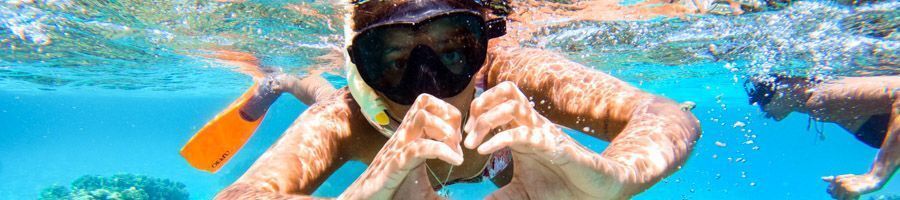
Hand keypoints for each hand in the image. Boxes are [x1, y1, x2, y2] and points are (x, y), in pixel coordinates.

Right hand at [340, 94, 463, 199]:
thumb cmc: (390, 192)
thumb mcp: (418, 179)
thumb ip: (436, 177)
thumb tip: (456, 187)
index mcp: (409, 136)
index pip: (428, 105)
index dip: (449, 115)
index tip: (458, 140)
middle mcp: (402, 137)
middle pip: (425, 102)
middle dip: (449, 117)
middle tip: (457, 143)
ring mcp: (397, 148)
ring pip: (421, 117)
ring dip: (445, 131)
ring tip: (455, 152)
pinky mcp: (394, 165)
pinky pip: (419, 147)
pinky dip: (442, 151)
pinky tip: (455, 161)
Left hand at [465, 81, 620, 198]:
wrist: (595, 194)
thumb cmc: (561, 189)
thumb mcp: (521, 194)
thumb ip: (499, 196)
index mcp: (523, 131)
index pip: (497, 102)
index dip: (476, 112)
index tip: (463, 139)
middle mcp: (533, 126)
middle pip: (505, 92)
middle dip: (480, 107)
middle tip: (466, 136)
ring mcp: (545, 133)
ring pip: (513, 104)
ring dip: (487, 119)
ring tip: (474, 144)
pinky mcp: (555, 146)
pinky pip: (525, 132)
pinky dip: (500, 138)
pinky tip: (486, 151)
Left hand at [823, 173, 883, 199]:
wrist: (872, 180)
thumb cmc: (857, 181)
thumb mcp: (844, 179)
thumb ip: (833, 179)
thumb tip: (822, 178)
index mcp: (836, 179)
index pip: (829, 192)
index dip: (838, 193)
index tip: (846, 189)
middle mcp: (839, 182)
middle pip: (834, 196)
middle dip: (842, 196)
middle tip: (852, 190)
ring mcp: (844, 186)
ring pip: (840, 199)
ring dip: (848, 199)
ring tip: (855, 192)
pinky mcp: (851, 191)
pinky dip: (853, 199)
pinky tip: (858, 194)